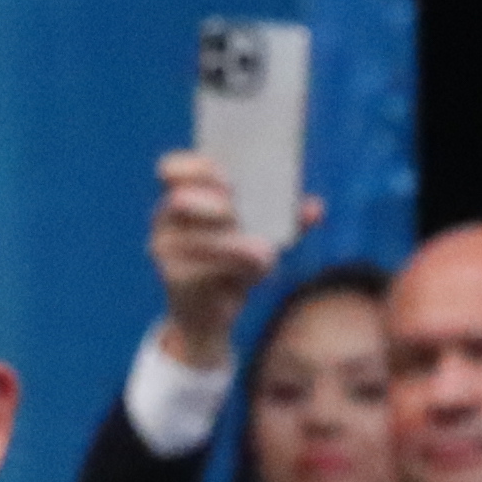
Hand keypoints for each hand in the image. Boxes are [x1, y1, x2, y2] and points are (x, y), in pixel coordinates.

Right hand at [145, 150, 314, 368]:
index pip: (171, 169)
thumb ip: (285, 218)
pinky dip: (240, 268)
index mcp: (180, 196)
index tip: (229, 180)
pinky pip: (208, 271)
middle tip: (237, 214)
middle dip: (216, 206)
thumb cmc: (233, 262)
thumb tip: (316, 208)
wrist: (210, 314)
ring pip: (203, 240)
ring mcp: (165, 252)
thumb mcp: (259, 235)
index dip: (197, 167)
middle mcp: (165, 221)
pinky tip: (261, 268)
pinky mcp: (176, 281)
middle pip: (180, 201)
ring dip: (236, 245)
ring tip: (266, 252)